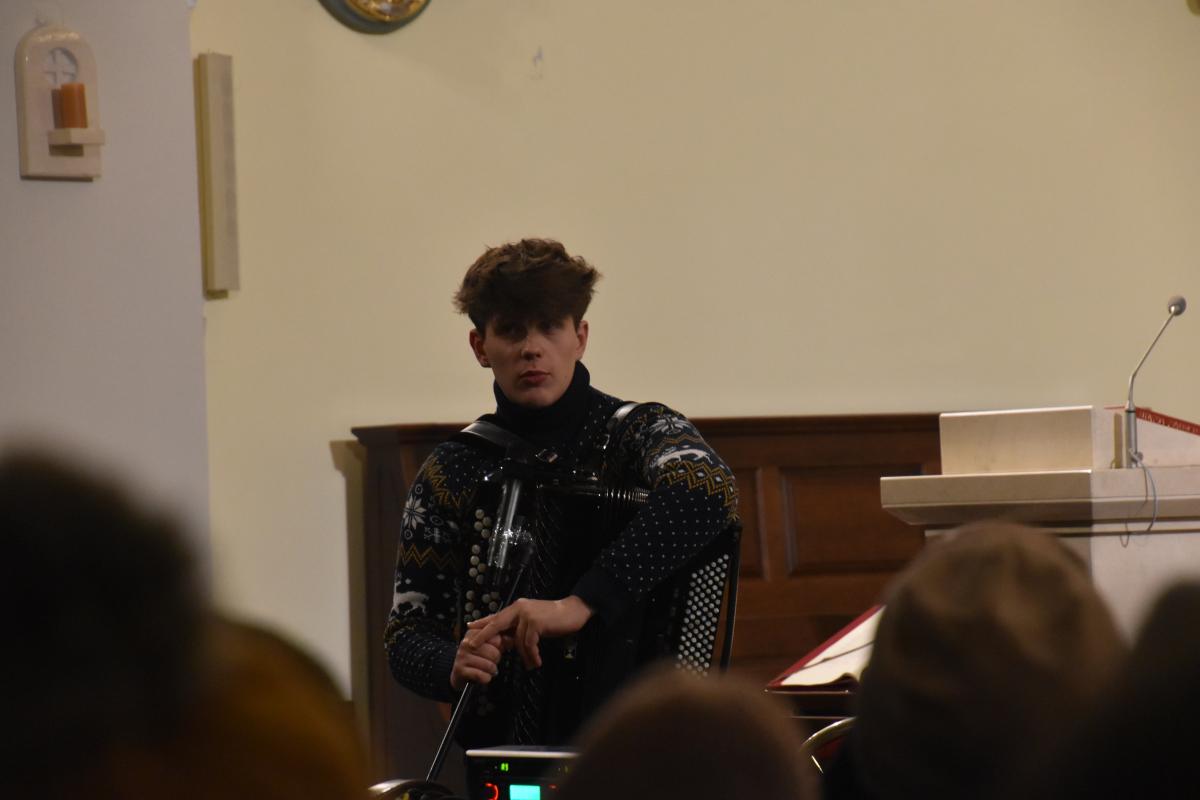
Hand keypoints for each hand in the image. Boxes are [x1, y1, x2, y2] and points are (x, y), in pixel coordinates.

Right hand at [450, 630, 505, 691]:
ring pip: (489, 665)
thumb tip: (510, 639)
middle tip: (490, 662)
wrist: (459, 672)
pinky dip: (486, 678)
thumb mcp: (487, 646)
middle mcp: (466, 643)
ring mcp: (462, 656)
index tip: (494, 650)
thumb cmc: (475, 658)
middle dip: (496, 660)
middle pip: (494, 653)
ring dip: (491, 671)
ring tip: (487, 670)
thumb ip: (500, 641)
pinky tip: (483, 676)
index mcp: (473, 633)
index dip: (499, 647)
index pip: (496, 638)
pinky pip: (482, 676)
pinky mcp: (460, 669)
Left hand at [465, 595, 593, 669]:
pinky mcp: (535, 622)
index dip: (482, 622)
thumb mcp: (533, 621)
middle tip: (471, 646)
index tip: (469, 627)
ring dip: (524, 655)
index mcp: (517, 608)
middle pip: (497, 624)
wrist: (572, 611)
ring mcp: (527, 615)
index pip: (496, 616)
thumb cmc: (554, 618)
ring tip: (531, 664)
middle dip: (483, 636)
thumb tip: (507, 640)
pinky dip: (532, 654)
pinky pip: (529, 643)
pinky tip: (537, 661)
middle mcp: (519, 609)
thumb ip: (520, 627)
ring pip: (517, 641)